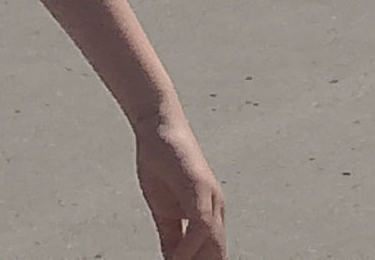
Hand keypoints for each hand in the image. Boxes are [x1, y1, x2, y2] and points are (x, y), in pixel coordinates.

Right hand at [135, 114, 225, 257]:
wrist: (158, 128)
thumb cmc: (162, 165)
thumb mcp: (164, 211)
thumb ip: (170, 238)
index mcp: (208, 215)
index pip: (212, 254)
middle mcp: (215, 209)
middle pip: (217, 254)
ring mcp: (211, 198)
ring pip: (213, 244)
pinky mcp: (201, 188)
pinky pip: (201, 225)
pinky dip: (191, 246)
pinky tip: (178, 258)